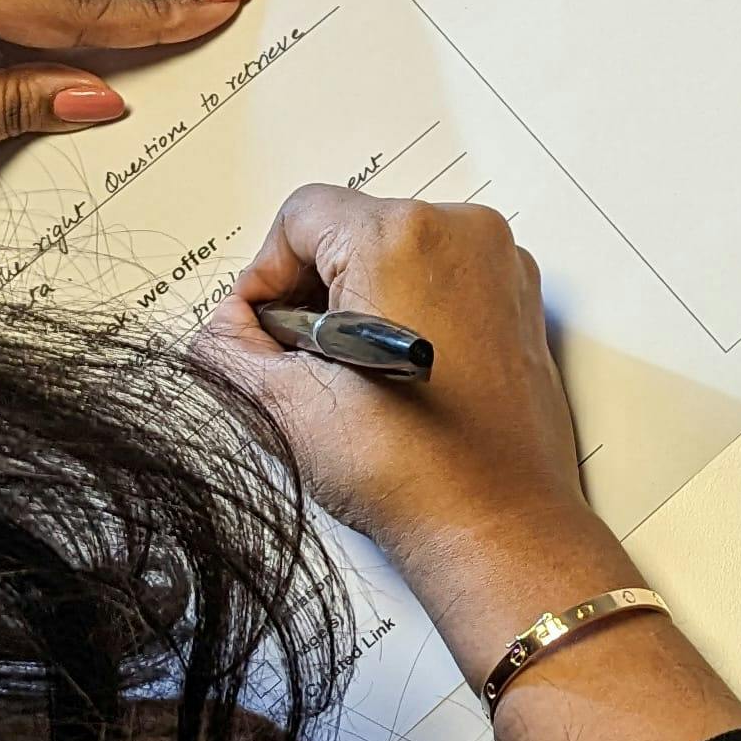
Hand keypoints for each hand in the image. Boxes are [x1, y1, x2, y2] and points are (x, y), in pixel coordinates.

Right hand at [200, 189, 740, 740]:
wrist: (498, 524)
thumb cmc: (413, 469)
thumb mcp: (290, 405)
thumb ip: (233, 349)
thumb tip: (219, 331)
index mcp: (402, 235)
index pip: (301, 216)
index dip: (263, 275)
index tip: (258, 331)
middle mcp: (462, 232)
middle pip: (352, 230)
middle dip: (312, 291)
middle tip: (297, 362)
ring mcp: (501, 265)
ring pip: (399, 253)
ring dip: (359, 303)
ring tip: (347, 378)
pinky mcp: (521, 301)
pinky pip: (445, 278)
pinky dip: (409, 312)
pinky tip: (393, 377)